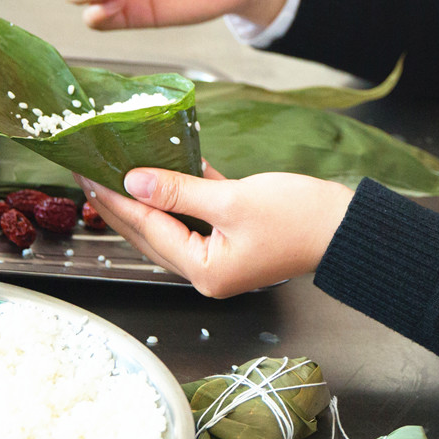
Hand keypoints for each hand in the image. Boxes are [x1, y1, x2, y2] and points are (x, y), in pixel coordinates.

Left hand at [82, 164, 352, 295]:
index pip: (148, 230)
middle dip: (121, 204)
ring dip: (148, 199)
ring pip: (171, 225)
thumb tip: (136, 181)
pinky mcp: (236, 239)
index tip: (91, 175)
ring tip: (117, 174)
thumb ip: (181, 191)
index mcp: (205, 270)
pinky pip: (198, 216)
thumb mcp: (234, 200)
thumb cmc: (300, 219)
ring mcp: (222, 257)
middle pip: (152, 234)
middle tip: (91, 174)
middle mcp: (208, 271)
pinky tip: (168, 168)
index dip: (117, 200)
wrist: (348, 229)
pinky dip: (183, 194)